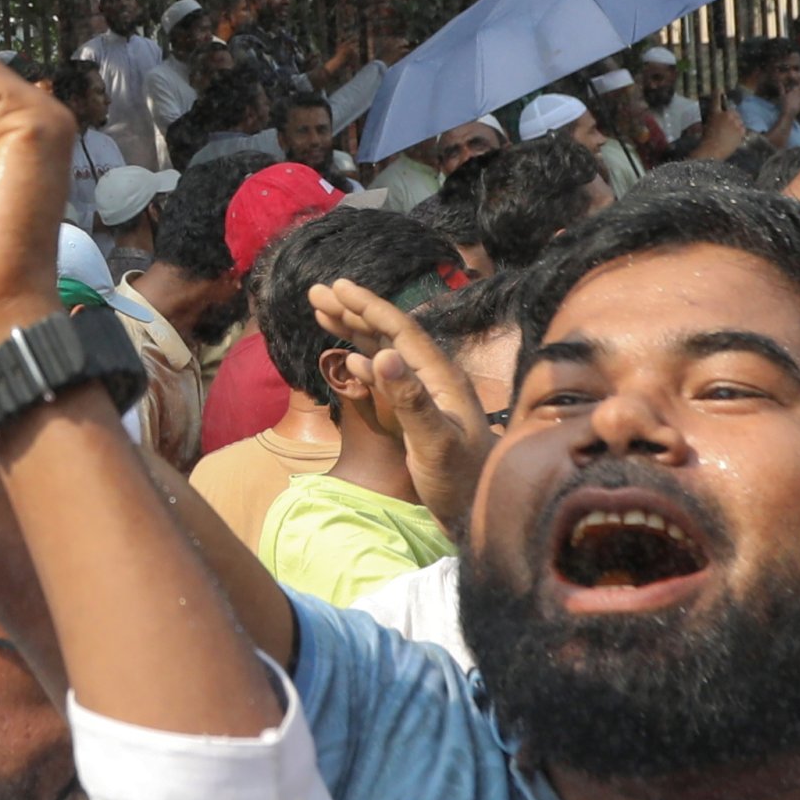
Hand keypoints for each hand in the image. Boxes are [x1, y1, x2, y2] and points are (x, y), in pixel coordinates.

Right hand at [311, 280, 490, 535]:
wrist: (482, 513)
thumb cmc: (462, 481)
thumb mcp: (435, 443)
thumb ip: (410, 399)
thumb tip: (381, 355)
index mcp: (440, 376)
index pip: (400, 330)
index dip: (368, 306)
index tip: (337, 286)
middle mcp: (434, 378)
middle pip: (390, 334)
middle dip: (353, 311)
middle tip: (317, 293)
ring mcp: (427, 395)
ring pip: (386, 351)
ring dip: (356, 332)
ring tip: (324, 314)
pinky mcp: (419, 414)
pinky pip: (388, 377)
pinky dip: (365, 363)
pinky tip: (352, 360)